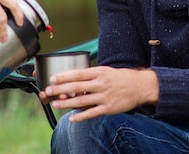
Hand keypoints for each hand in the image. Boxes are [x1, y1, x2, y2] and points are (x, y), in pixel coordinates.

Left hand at [42, 66, 158, 121]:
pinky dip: (81, 116)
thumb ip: (92, 75)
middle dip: (61, 89)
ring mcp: (104, 97)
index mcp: (99, 72)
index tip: (53, 78)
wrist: (140, 86)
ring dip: (67, 103)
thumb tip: (75, 77)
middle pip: (77, 87)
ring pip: (82, 100)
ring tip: (56, 104)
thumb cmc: (121, 77)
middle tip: (49, 91)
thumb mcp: (106, 71)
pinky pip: (92, 113)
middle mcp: (101, 84)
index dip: (64, 76)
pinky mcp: (109, 108)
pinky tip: (72, 118)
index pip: (78, 74)